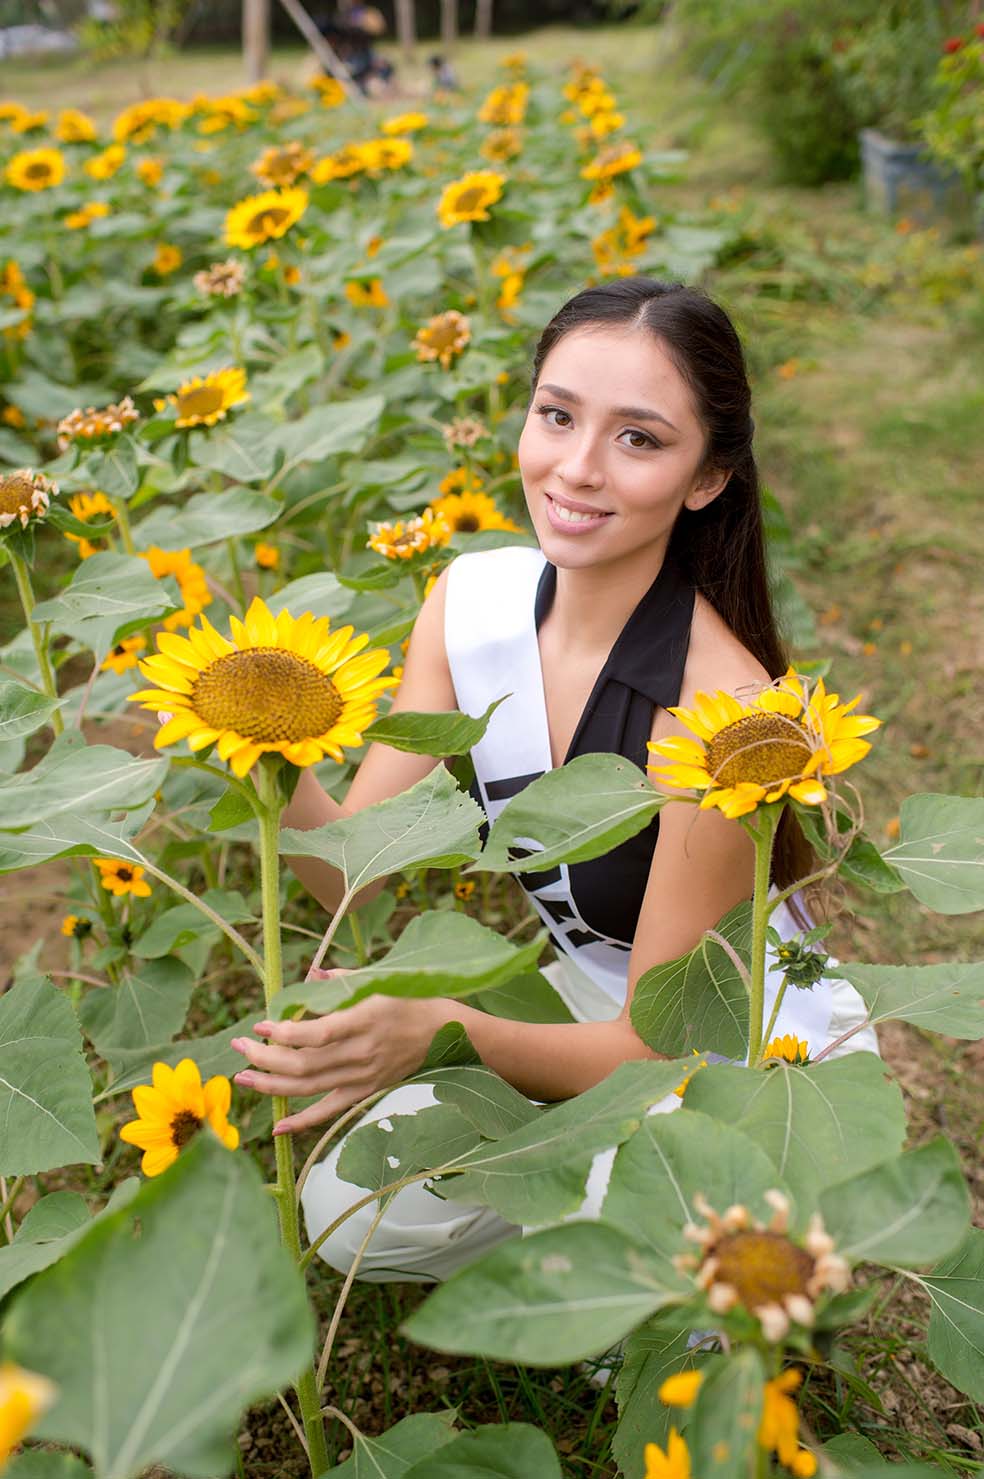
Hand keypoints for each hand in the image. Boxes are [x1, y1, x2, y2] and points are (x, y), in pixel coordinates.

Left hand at [230, 972, 446, 1133]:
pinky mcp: (365, 1091)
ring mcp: (362, 1076)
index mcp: (362, 1020)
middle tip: (238, 1048)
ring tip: (242, 1078)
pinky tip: (277, 1127)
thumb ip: (340, 981)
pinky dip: (302, 1122)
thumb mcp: (378, 980)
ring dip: (271, 1086)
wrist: (444, 1032)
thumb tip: (308, 978)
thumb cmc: (410, 998)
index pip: (314, 1034)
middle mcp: (360, 1052)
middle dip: (264, 1058)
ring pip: (308, 1088)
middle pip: (303, 1063)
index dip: (282, 1033)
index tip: (259, 1026)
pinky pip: (329, 1111)